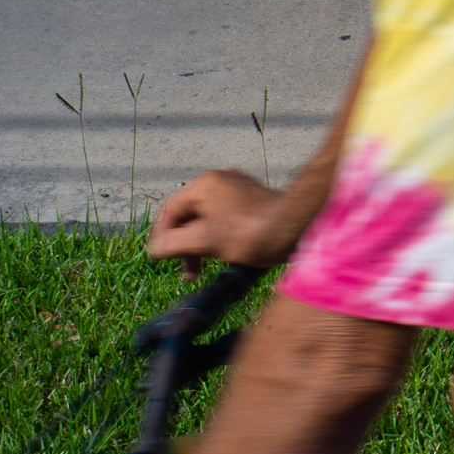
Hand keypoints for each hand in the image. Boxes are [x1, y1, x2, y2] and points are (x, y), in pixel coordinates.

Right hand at [149, 169, 300, 278]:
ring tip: (203, 268)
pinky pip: (226, 218)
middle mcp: (220, 180)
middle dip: (184, 244)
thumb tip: (154, 249)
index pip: (171, 210)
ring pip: (208, 218)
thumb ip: (175, 243)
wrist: (298, 226)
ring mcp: (239, 189)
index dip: (162, 235)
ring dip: (201, 243)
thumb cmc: (252, 233)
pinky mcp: (253, 200)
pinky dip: (219, 236)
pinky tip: (224, 255)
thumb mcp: (206, 241)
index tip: (161, 258)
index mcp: (205, 184)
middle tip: (188, 272)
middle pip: (189, 214)